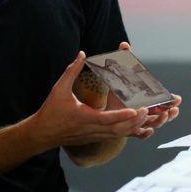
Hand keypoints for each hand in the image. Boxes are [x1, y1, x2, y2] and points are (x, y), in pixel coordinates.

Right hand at [32, 51, 151, 147]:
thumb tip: (82, 54)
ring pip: (119, 134)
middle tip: (148, 110)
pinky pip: (115, 136)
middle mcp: (92, 129)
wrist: (42, 134)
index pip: (107, 118)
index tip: (136, 110)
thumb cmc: (51, 111)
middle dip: (135, 121)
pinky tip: (136, 125)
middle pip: (118, 129)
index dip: (122, 115)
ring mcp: (95, 135)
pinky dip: (127, 131)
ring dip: (134, 127)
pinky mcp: (95, 137)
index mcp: (84, 118)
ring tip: (147, 116)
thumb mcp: (59, 89)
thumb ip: (71, 71)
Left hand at [114, 42, 180, 136]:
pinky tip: (147, 130)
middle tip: (174, 109)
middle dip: (171, 113)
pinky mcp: (130, 130)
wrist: (104, 109)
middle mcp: (147, 113)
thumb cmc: (118, 94)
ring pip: (154, 124)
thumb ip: (126, 61)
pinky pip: (140, 134)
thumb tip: (124, 45)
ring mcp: (140, 122)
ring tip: (164, 116)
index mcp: (150, 102)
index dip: (172, 101)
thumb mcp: (122, 78)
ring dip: (161, 121)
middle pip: (163, 115)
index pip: (165, 102)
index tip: (177, 98)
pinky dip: (145, 133)